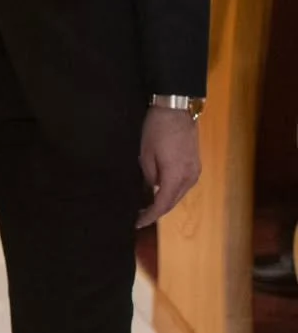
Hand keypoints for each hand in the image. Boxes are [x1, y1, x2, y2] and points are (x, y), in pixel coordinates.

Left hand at [137, 106, 201, 227]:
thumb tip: (149, 192)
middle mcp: (190, 177)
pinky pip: (183, 184)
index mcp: (176, 176)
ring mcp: (195, 171)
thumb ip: (149, 177)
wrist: (176, 109)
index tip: (137, 223)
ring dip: (164, 202)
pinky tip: (159, 191)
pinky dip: (171, 191)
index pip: (162, 205)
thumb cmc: (157, 129)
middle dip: (156, 211)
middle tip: (139, 216)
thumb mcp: (145, 155)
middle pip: (172, 202)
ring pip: (179, 194)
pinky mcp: (196, 164)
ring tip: (146, 205)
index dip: (149, 216)